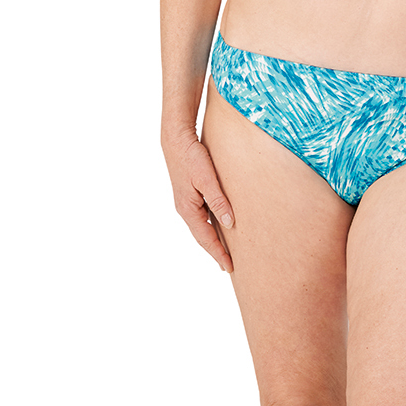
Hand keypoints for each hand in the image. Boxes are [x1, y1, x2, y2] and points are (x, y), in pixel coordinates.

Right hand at [163, 133, 234, 272]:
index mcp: (188, 209)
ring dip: (213, 239)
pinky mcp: (190, 194)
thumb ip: (219, 202)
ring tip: (225, 250)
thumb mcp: (207, 179)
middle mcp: (186, 209)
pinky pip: (202, 216)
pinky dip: (211, 225)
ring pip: (202, 226)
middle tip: (228, 265)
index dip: (218, 253)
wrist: (176, 139)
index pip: (206, 238)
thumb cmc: (191, 157)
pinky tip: (219, 226)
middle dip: (215, 251)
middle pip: (202, 236)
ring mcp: (187, 202)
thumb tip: (230, 224)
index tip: (229, 266)